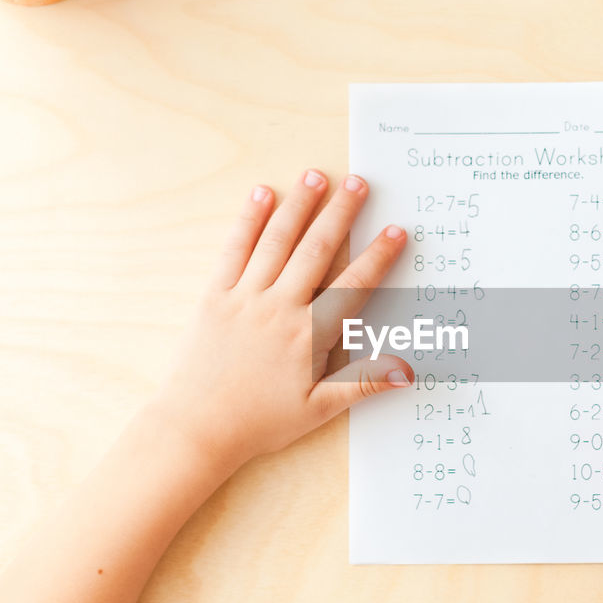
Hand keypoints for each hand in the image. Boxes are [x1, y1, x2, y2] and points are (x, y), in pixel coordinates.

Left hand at [150, 170, 410, 470]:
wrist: (195, 427)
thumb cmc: (257, 422)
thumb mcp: (318, 409)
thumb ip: (363, 384)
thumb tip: (407, 371)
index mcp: (308, 335)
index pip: (352, 286)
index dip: (377, 257)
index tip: (395, 231)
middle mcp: (279, 307)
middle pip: (316, 250)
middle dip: (340, 214)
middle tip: (359, 183)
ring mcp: (245, 297)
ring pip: (277, 241)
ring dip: (299, 206)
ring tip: (316, 175)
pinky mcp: (215, 296)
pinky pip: (234, 250)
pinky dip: (249, 220)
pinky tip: (262, 195)